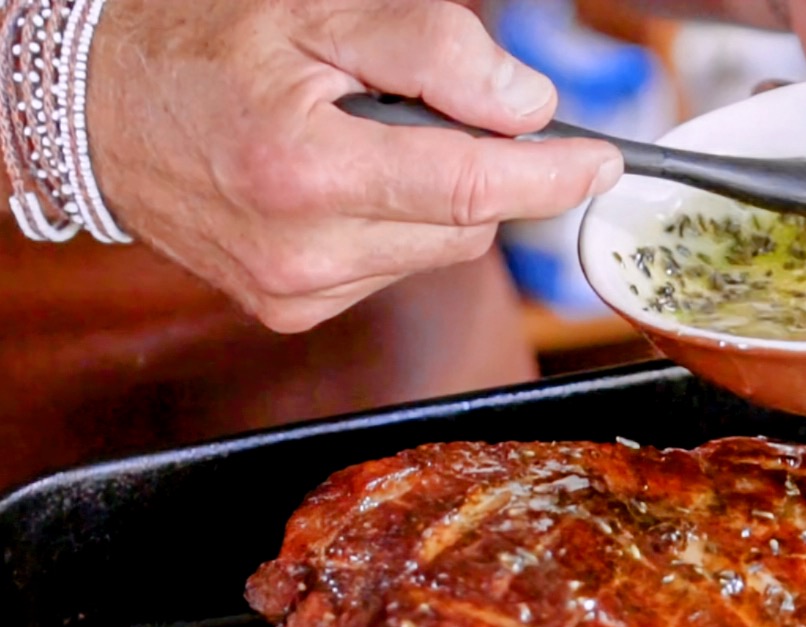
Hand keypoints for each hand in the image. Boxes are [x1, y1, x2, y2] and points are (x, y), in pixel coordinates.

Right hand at [85, 0, 623, 332]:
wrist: (96, 108)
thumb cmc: (201, 44)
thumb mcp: (318, 10)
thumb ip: (434, 51)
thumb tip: (529, 109)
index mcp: (306, 171)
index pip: (472, 192)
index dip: (551, 178)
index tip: (603, 164)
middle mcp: (302, 252)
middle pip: (465, 229)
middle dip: (479, 173)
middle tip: (429, 115)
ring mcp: (296, 292)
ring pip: (434, 253)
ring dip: (431, 200)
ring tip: (360, 145)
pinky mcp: (292, 310)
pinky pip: (391, 270)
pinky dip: (391, 228)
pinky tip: (337, 188)